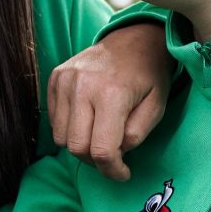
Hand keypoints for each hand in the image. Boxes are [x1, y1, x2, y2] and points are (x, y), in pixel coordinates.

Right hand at [48, 21, 172, 179]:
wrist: (134, 38)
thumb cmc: (149, 74)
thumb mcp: (156, 107)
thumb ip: (136, 135)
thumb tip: (114, 153)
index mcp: (112, 94)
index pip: (102, 150)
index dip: (112, 171)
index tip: (123, 173)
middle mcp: (82, 86)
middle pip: (77, 148)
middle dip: (96, 161)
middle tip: (114, 156)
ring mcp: (65, 80)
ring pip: (61, 137)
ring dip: (82, 145)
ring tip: (101, 134)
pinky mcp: (55, 78)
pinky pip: (54, 120)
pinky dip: (70, 128)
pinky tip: (89, 118)